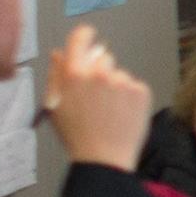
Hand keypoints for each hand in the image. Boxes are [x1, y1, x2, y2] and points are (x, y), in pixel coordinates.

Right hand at [40, 26, 153, 171]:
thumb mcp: (55, 105)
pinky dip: (130, 97)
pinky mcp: (141, 91)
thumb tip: (59, 53)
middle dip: (99, 70)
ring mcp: (122, 81)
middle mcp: (99, 72)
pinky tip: (121, 114)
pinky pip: (134, 85)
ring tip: (109, 111)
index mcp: (74, 72)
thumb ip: (56, 75)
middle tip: (96, 96)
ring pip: (119, 73)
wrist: (104, 159)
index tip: (88, 40)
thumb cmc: (76, 135)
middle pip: (103, 56)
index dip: (85, 37)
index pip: (81, 37)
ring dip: (115, 86)